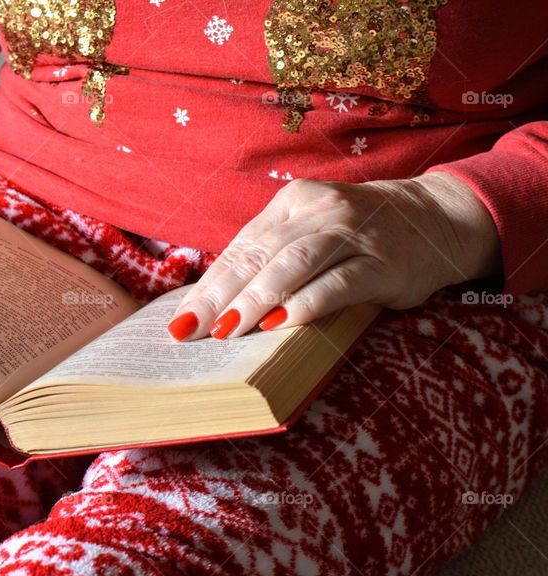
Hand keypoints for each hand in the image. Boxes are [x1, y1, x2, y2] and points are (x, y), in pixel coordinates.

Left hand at [168, 173, 500, 340]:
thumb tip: (215, 305)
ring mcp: (353, 233)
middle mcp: (319, 211)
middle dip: (220, 296)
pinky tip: (280, 324)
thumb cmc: (357, 235)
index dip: (208, 285)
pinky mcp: (382, 261)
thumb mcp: (310, 233)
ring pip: (292, 264)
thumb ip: (271, 258)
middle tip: (191, 330)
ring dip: (255, 299)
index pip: (241, 248)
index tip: (181, 319)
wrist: (436, 218)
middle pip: (258, 256)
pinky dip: (306, 304)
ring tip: (226, 329)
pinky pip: (338, 283)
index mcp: (293, 202)